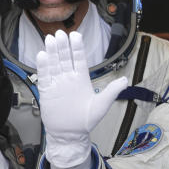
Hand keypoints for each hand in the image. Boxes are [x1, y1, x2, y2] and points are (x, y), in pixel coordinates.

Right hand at [36, 30, 126, 167]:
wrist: (69, 134)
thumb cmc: (85, 121)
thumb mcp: (101, 105)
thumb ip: (111, 92)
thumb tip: (126, 80)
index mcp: (82, 79)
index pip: (79, 59)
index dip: (77, 47)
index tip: (75, 35)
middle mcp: (68, 78)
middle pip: (65, 58)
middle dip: (63, 46)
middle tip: (60, 33)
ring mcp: (57, 83)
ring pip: (54, 64)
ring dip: (52, 52)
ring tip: (50, 39)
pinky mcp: (47, 91)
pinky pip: (44, 76)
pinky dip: (43, 66)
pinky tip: (42, 55)